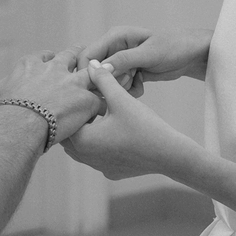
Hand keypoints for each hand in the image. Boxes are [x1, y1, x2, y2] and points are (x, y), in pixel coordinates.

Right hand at [0, 48, 100, 143]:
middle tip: (84, 60)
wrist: (16, 125)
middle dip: (77, 58)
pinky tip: (109, 112)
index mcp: (28, 68)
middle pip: (70, 55)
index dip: (47, 60)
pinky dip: (105, 105)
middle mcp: (52, 69)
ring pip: (92, 72)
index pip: (40, 57)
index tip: (50, 62)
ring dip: (98, 77)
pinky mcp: (86, 99)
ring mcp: (72, 82)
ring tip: (106, 81)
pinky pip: (102, 99)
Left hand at [61, 60, 191, 179]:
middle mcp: (85, 158)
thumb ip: (103, 80)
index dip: (71, 107)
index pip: (66, 121)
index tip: (79, 95)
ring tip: (97, 117)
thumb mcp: (121, 99)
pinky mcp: (112, 172)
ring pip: (82, 149)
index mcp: (82, 140)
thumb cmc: (144, 126)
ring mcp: (99, 167)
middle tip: (85, 104)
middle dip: (76, 121)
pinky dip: (100, 146)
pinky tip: (113, 133)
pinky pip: (98, 157)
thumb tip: (91, 64)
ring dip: (87, 134)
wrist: (170, 155)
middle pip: (70, 136)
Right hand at [77, 27, 211, 94]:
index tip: (101, 87)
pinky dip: (129, 90)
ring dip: (121, 87)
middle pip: (96, 72)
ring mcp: (121, 62)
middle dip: (110, 82)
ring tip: (138, 82)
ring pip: (108, 82)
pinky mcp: (129, 72)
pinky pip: (120, 87)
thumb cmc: (174, 46)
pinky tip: (142, 85)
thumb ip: (123, 60)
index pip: (87, 55)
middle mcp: (114, 48)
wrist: (193, 54)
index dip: (88, 73)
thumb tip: (99, 69)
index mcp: (115, 37)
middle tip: (130, 81)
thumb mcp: (149, 54)